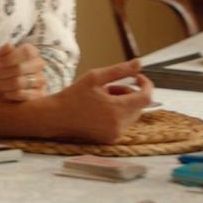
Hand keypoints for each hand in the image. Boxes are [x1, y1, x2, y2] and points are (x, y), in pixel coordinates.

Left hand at [0, 43, 46, 101]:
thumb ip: (1, 52)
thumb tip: (9, 45)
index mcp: (31, 51)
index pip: (26, 52)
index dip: (10, 58)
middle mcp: (38, 64)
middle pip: (20, 68)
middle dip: (3, 73)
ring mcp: (40, 80)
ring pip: (20, 82)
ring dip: (5, 84)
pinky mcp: (39, 95)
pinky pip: (23, 95)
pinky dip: (10, 94)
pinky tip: (6, 93)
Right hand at [36, 59, 153, 142]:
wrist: (56, 117)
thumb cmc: (73, 95)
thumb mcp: (95, 77)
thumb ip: (119, 70)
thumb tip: (139, 63)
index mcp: (116, 110)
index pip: (145, 97)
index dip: (146, 85)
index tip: (138, 77)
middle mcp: (118, 125)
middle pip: (139, 106)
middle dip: (129, 93)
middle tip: (110, 87)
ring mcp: (114, 134)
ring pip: (132, 114)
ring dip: (124, 103)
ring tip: (103, 97)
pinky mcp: (110, 140)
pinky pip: (123, 123)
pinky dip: (118, 114)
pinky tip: (101, 108)